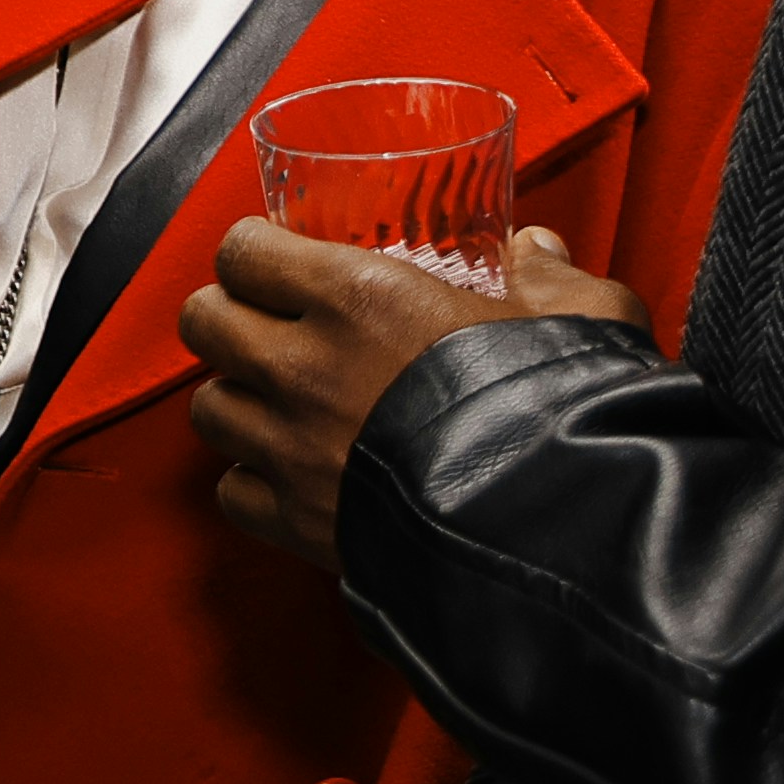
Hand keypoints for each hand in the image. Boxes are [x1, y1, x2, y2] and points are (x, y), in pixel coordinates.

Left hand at [180, 221, 640, 565]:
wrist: (554, 532)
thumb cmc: (561, 411)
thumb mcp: (581, 318)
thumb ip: (553, 278)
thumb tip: (537, 251)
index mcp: (358, 296)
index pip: (244, 251)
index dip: (256, 253)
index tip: (279, 262)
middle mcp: (304, 366)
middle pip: (202, 321)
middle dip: (228, 317)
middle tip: (267, 325)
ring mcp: (290, 448)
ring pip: (208, 408)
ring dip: (239, 401)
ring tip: (282, 404)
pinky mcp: (296, 521)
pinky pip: (232, 493)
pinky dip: (253, 484)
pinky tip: (294, 476)